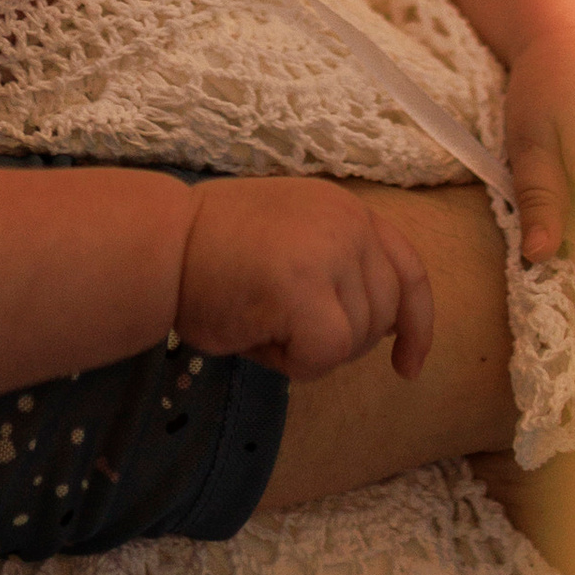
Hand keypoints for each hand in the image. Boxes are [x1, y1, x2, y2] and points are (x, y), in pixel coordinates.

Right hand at [179, 175, 436, 380]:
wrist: (157, 245)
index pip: (408, 270)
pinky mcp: (307, 288)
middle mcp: (350, 223)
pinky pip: (326, 355)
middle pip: (383, 316)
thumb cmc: (209, 254)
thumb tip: (384, 325)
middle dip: (338, 340)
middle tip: (277, 325)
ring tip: (258, 318)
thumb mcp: (292, 243)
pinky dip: (294, 362)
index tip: (408, 364)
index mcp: (347, 210)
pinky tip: (258, 336)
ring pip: (355, 341)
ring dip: (307, 350)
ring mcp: (333, 252)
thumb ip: (337, 268)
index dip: (417, 323)